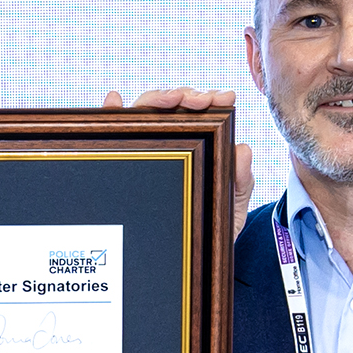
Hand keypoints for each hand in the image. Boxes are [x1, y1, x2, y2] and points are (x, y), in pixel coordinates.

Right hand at [103, 87, 253, 238]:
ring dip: (155, 99)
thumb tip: (243, 149)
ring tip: (171, 99)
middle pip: (167, 105)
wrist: (192, 257)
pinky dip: (109, 112)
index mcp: (196, 146)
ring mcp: (143, 151)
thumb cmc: (210, 226)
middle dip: (183, 95)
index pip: (197, 112)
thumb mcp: (232, 204)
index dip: (208, 98)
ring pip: (141, 114)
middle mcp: (167, 143)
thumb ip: (241, 179)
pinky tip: (114, 100)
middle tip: (201, 101)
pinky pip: (109, 134)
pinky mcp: (121, 163)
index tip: (224, 97)